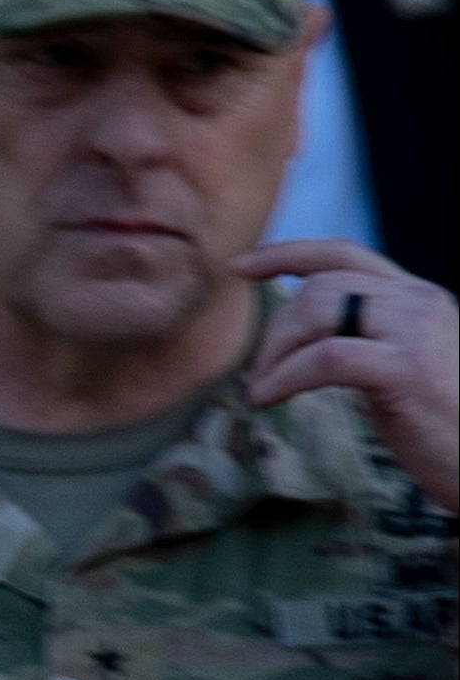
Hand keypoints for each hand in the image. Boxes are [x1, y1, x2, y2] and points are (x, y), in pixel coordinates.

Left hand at [241, 243, 458, 510]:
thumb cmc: (444, 425)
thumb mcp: (402, 365)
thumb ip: (365, 338)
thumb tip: (303, 338)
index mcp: (417, 296)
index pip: (343, 254)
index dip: (286, 254)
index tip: (240, 266)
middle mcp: (420, 301)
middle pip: (319, 286)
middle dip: (275, 328)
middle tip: (258, 374)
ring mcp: (417, 330)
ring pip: (318, 311)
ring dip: (274, 352)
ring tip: (262, 388)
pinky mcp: (407, 368)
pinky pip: (323, 358)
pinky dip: (283, 377)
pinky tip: (267, 399)